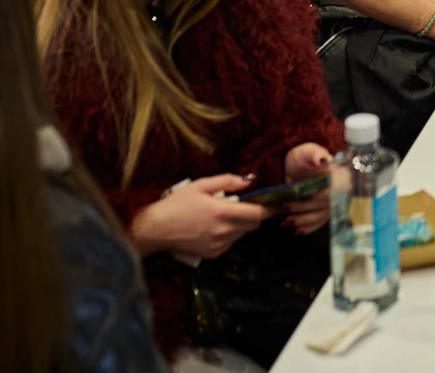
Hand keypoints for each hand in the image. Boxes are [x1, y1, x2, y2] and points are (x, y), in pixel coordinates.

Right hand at [130, 175, 273, 259]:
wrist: (156, 229)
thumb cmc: (177, 204)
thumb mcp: (201, 185)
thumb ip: (228, 181)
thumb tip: (250, 180)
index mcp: (223, 212)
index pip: (257, 214)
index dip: (270, 209)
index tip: (278, 204)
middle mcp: (224, 231)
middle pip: (253, 225)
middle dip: (255, 215)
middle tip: (246, 205)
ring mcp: (219, 245)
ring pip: (242, 234)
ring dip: (241, 225)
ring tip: (225, 215)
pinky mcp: (212, 255)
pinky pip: (230, 243)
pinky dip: (230, 235)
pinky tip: (215, 227)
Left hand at [282, 143, 333, 234]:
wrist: (301, 164)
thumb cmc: (305, 157)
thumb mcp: (309, 151)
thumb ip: (315, 154)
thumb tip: (321, 160)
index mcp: (338, 175)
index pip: (333, 189)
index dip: (319, 195)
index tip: (303, 195)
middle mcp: (339, 192)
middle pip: (323, 205)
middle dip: (303, 208)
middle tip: (285, 208)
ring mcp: (332, 204)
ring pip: (319, 216)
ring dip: (302, 220)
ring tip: (285, 221)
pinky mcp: (324, 212)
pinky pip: (318, 223)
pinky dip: (307, 228)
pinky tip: (296, 231)